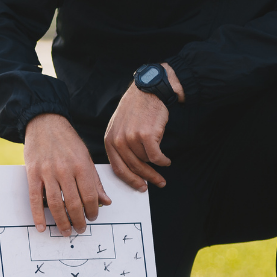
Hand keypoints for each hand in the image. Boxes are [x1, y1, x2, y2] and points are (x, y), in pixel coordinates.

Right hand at [24, 113, 109, 233]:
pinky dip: (38, 215)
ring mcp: (48, 172)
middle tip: (81, 229)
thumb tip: (106, 201)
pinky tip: (42, 227)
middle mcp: (65, 169)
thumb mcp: (86, 157)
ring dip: (62, 221)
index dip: (93, 210)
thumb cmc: (68, 141)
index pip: (90, 195)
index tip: (93, 218)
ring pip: (56, 204)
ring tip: (66, 231)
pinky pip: (35, 198)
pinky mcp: (32, 173)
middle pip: (74, 202)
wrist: (45, 123)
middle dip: (79, 220)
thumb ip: (95, 180)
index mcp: (81, 165)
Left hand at [104, 63, 183, 191]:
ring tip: (163, 164)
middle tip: (158, 183)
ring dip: (156, 165)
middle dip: (147, 178)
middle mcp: (118, 140)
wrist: (148, 91)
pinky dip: (163, 161)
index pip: (118, 168)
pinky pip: (156, 157)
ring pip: (146, 162)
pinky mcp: (147, 136)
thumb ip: (121, 145)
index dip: (130, 180)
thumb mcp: (119, 126)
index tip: (140, 186)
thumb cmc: (136, 109)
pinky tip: (166, 160)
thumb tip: (131, 168)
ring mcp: (132, 138)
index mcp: (110, 139)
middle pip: (133, 168)